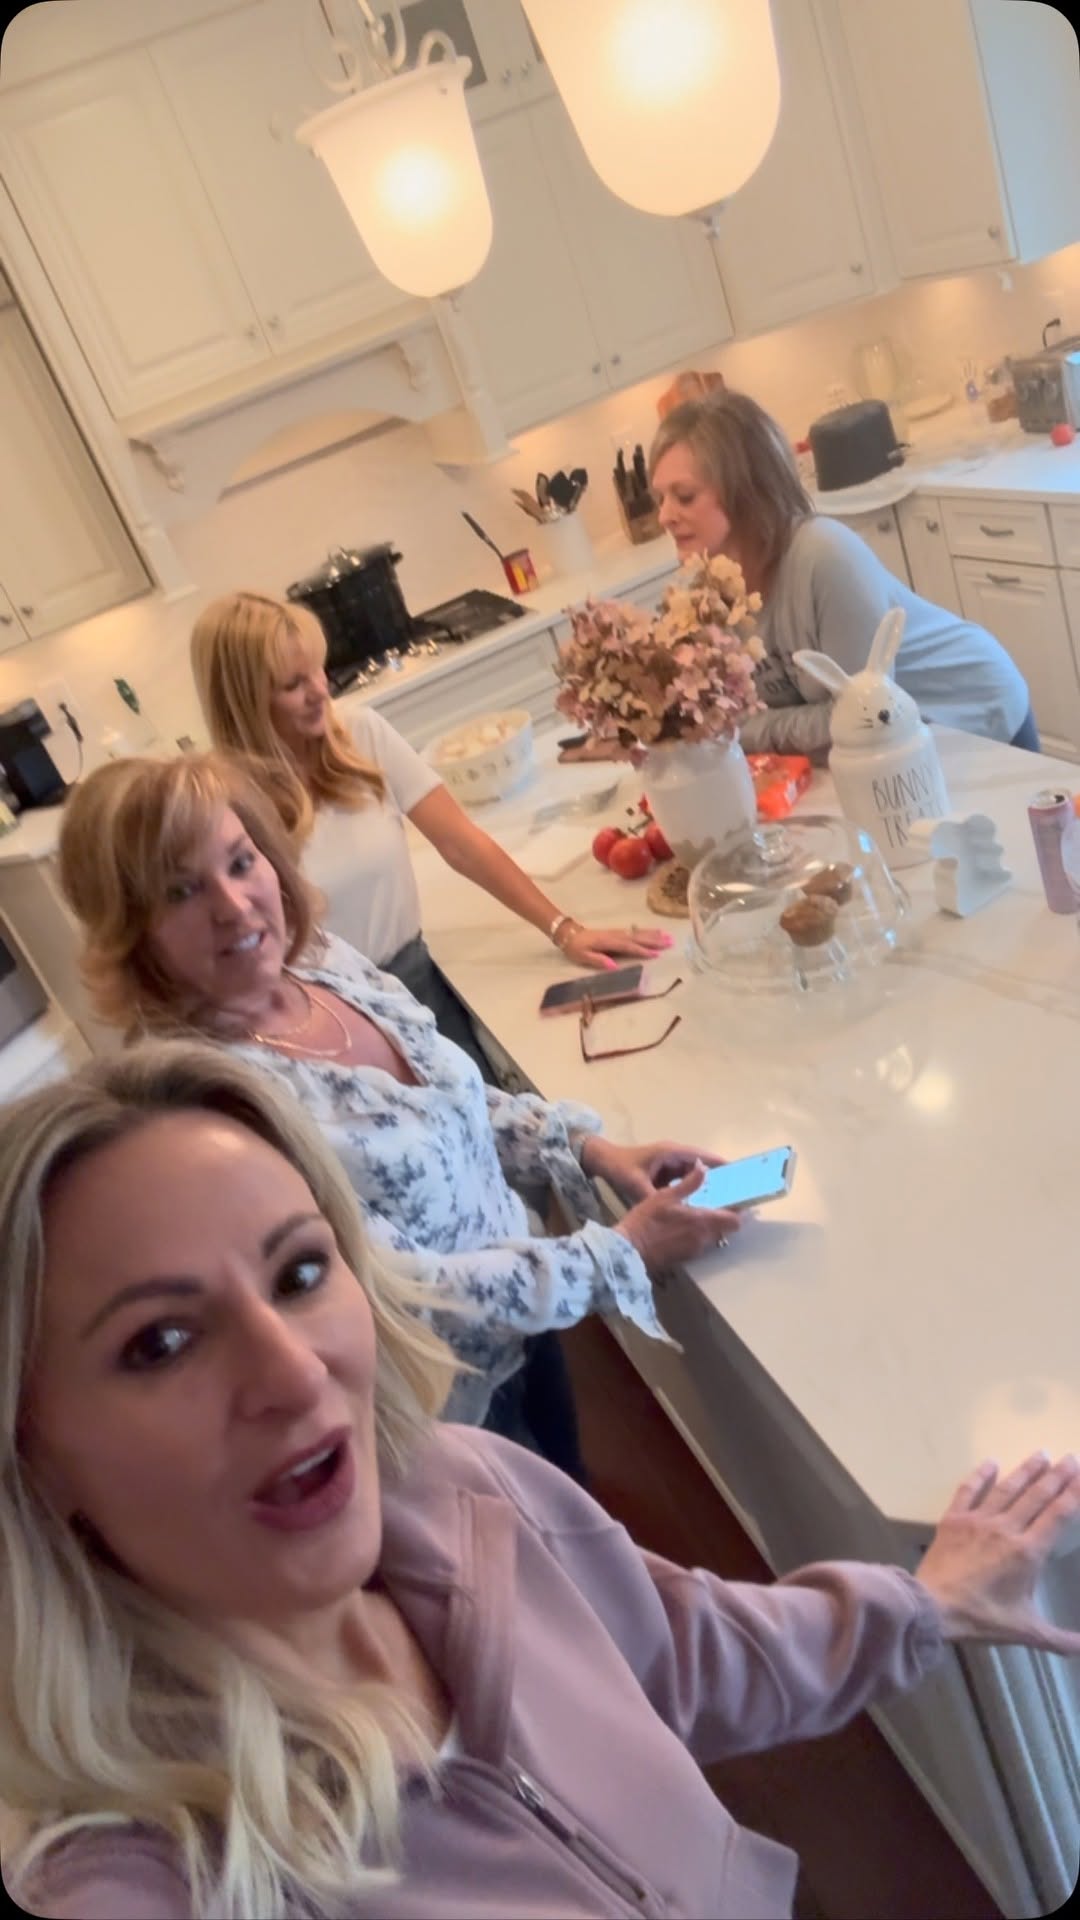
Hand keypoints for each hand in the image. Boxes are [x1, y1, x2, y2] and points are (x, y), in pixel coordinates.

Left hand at [559, 923, 674, 968]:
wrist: (569, 933)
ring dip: (654, 935)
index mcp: (608, 942)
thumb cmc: (576, 948)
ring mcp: (617, 932)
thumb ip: (598, 960)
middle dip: (654, 940)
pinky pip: (635, 932)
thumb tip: (613, 966)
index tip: (656, 954)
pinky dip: (647, 932)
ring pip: (638, 933)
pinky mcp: (618, 932)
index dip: (641, 950)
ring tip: (668, 936)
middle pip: (637, 937)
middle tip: (670, 942)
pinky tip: (656, 932)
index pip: (627, 946)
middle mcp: (615, 935)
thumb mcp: (583, 956)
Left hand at [582, 1136, 722, 1203]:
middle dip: (717, 1177)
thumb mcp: (636, 1183)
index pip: (701, 1157)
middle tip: (734, 1191)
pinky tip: (699, 1203)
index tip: (737, 1173)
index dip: (719, 1164)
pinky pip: (683, 1180)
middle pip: (701, 1166)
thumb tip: (669, 1210)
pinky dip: (691, 1189)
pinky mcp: (664, 1173)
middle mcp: (673, 1156)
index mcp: (670, 1153)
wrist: (602, 1161)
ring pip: (693, 1174)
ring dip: (705, 1184)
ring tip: (722, 1200)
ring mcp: (669, 1164)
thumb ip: (653, 1196)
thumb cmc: (620, 1167)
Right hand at [615, 1164, 740, 1272]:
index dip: (738, 1211)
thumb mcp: (665, 1195)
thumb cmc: (647, 1220)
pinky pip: (700, 1244)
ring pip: (713, 1237)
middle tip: (713, 1204)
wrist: (630, 1250)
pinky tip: (683, 1227)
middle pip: (726, 1229)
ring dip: (710, 1227)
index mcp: (703, 1221)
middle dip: (723, 1217)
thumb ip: (689, 1183)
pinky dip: (698, 1235)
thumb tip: (704, 1168)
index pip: (735, 1221)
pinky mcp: (685, 1258)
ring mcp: (695, 1250)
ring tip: (696, 1214)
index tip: (734, 1201)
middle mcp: (704, 1238)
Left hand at [915, 1452, 1079, 1653]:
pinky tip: (990, 1462)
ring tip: (1041, 1454)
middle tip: (1071, 1458)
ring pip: (1008, 1489)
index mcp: (1028, 1552)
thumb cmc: (982, 1618)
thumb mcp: (1027, 1631)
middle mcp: (1007, 1529)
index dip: (1073, 1494)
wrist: (933, 1606)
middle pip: (1037, 1496)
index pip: (1057, 1516)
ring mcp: (979, 1520)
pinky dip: (980, 1475)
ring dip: (1026, 1471)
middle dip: (1057, 1476)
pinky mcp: (954, 1519)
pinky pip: (969, 1491)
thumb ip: (1061, 1640)